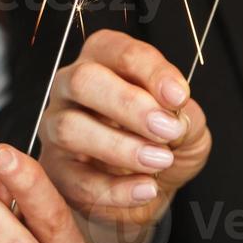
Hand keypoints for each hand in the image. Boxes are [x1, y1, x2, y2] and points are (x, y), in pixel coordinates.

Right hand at [39, 30, 209, 242]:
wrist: (153, 183)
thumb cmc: (166, 138)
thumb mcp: (187, 119)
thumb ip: (184, 112)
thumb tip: (171, 113)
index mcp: (106, 57)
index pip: (122, 53)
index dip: (152, 73)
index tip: (179, 97)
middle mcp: (72, 85)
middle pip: (83, 80)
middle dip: (128, 104)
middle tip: (167, 129)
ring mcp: (55, 126)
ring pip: (70, 128)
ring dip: (120, 147)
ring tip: (160, 160)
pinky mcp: (54, 170)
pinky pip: (74, 179)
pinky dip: (114, 188)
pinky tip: (146, 189)